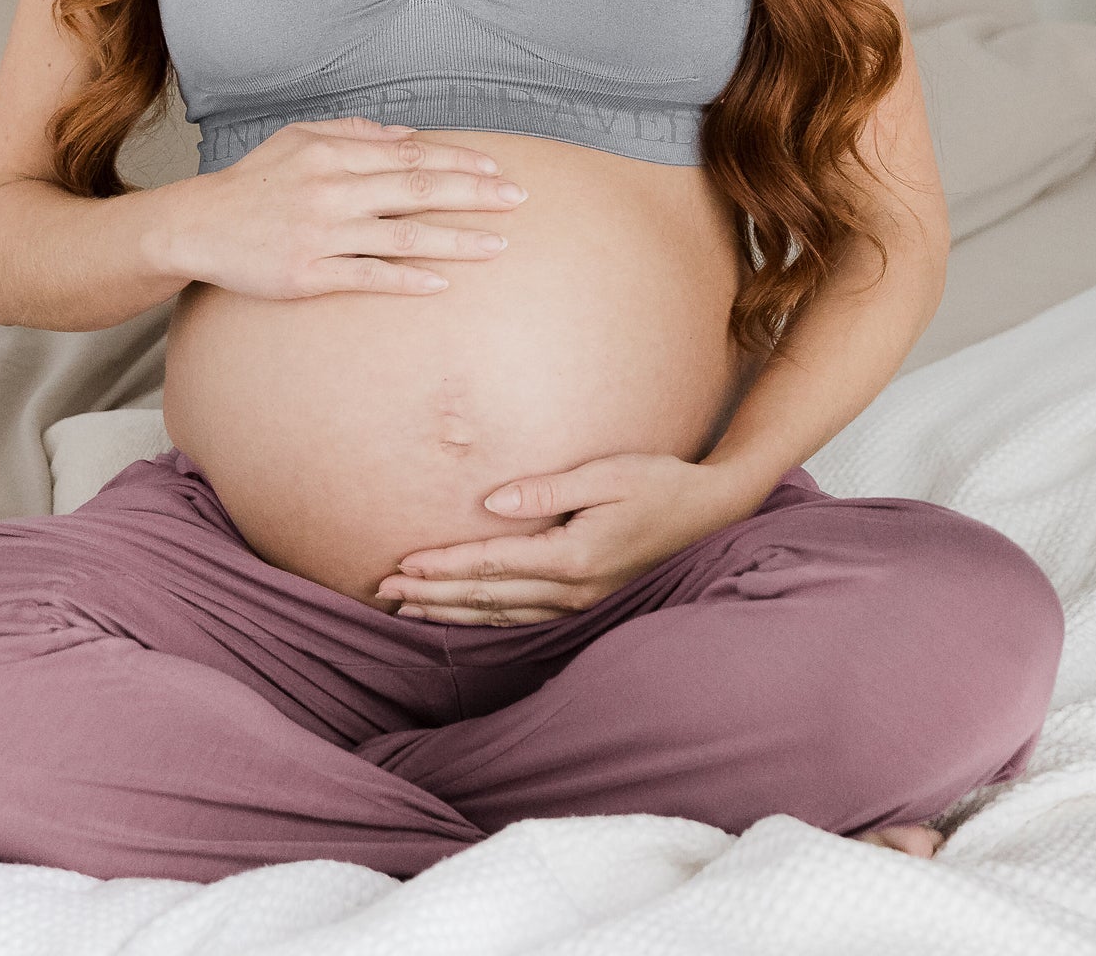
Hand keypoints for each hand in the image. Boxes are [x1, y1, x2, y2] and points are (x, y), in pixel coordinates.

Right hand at [158, 115, 527, 300]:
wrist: (198, 225)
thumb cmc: (255, 182)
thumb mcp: (298, 140)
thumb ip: (355, 134)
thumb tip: (410, 136)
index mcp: (332, 153)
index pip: (410, 154)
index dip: (458, 162)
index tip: (497, 170)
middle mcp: (332, 189)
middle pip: (416, 189)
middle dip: (473, 194)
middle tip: (517, 199)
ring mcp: (321, 233)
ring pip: (401, 235)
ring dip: (454, 241)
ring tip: (497, 246)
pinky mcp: (307, 273)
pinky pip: (366, 276)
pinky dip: (406, 280)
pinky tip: (440, 284)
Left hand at [375, 453, 761, 623]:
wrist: (712, 513)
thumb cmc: (659, 483)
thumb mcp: (606, 475)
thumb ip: (546, 490)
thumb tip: (490, 504)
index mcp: (574, 557)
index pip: (491, 566)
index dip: (443, 567)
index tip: (401, 566)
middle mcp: (573, 590)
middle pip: (487, 598)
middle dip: (432, 595)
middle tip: (383, 593)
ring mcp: (581, 603)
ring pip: (501, 616)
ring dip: (451, 612)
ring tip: (408, 608)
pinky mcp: (587, 603)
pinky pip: (524, 619)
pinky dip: (485, 620)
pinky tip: (463, 616)